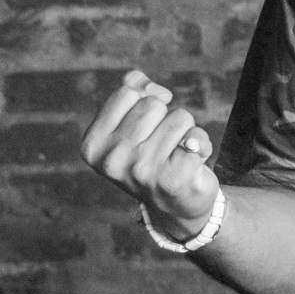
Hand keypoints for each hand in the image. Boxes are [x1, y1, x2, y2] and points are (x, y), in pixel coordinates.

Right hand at [80, 69, 220, 238]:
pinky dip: (201, 144)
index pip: (128, 91)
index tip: (146, 124)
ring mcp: (142, 171)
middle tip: (161, 145)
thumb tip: (150, 87)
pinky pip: (197, 136)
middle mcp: (113, 160)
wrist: (174, 206)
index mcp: (93, 144)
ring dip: (184, 131)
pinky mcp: (173, 179)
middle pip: (154, 104)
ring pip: (179, 117)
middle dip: (165, 117)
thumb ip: (133, 93)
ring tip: (175, 154)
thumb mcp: (129, 124)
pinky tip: (191, 164)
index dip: (146, 99)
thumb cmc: (151, 156)